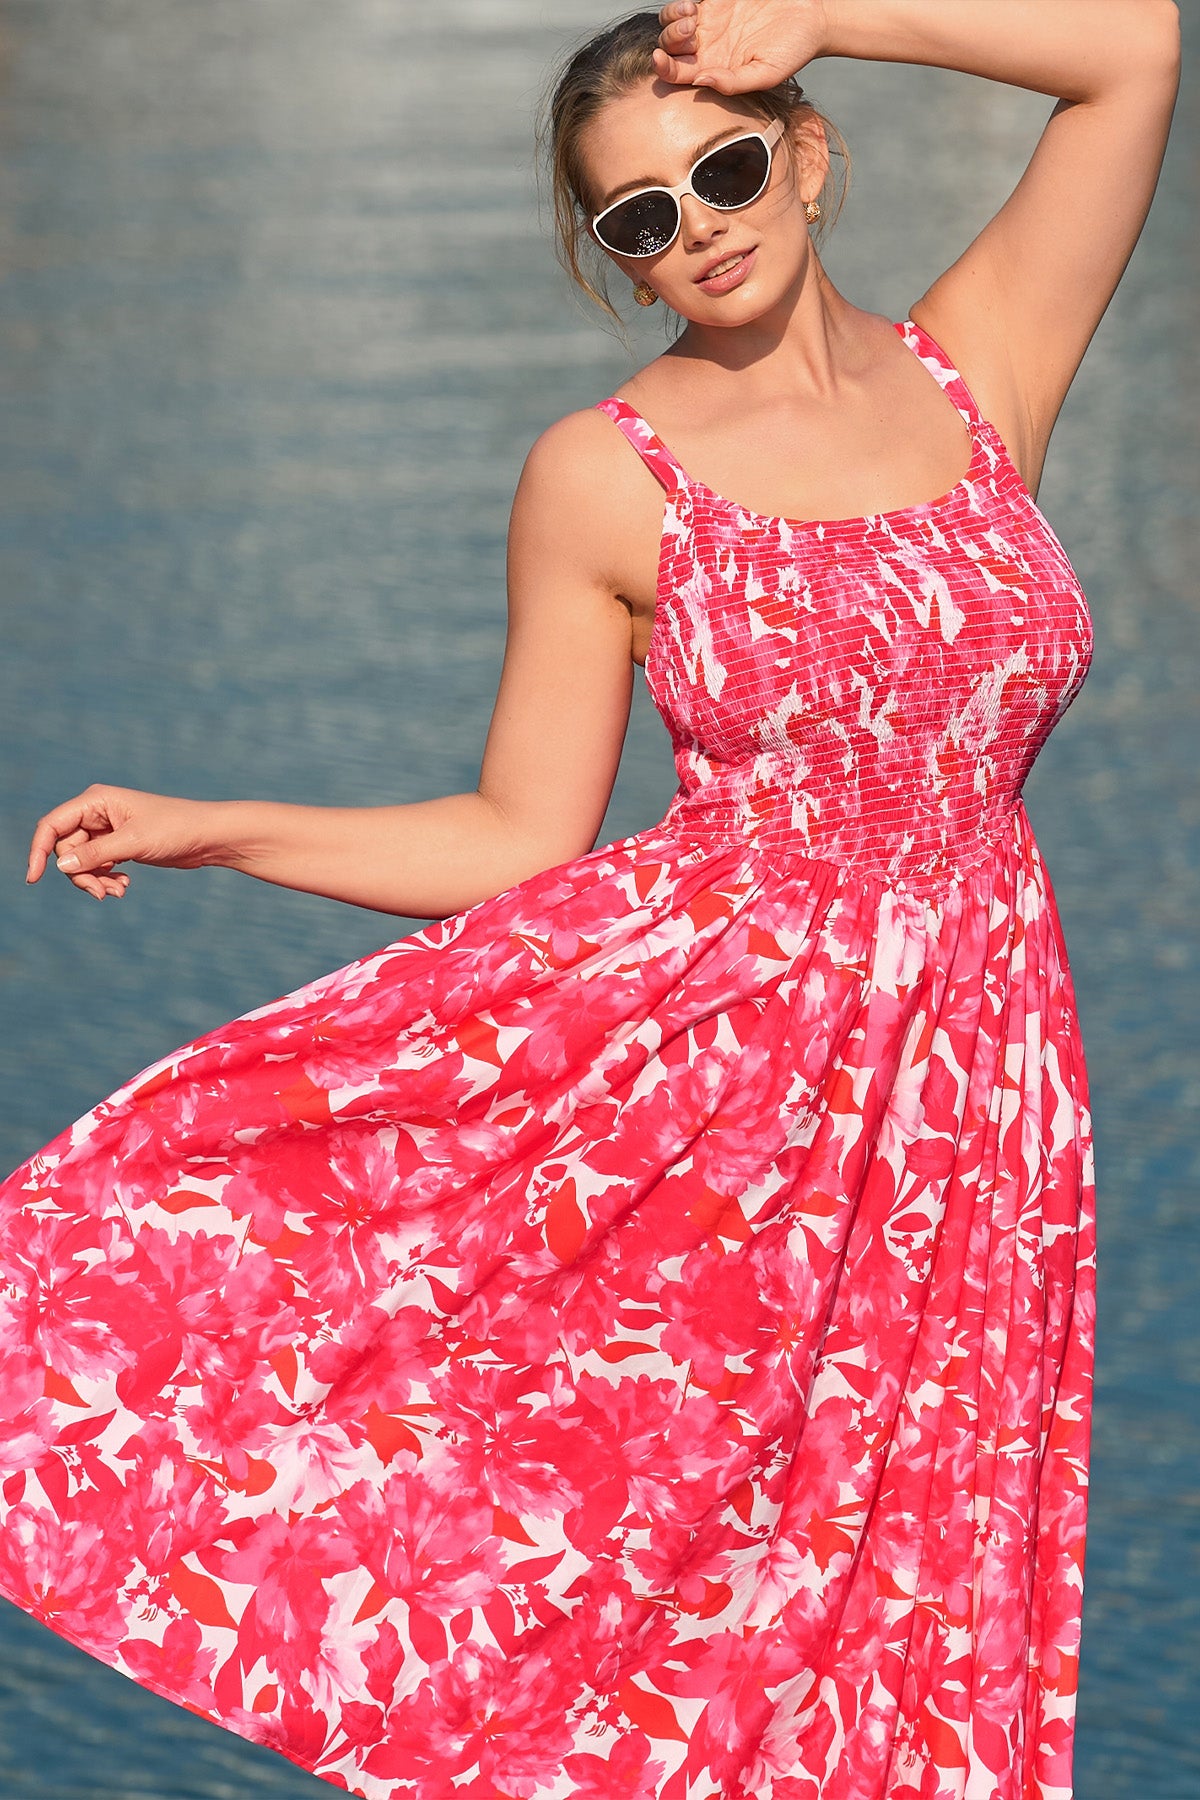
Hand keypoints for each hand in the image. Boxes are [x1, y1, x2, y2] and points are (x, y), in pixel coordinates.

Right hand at [25, 783, 220, 900]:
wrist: (208, 836)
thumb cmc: (175, 829)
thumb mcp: (133, 843)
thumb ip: (96, 854)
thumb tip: (61, 865)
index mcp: (96, 801)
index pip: (52, 825)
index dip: (39, 851)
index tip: (33, 878)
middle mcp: (97, 813)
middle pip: (66, 849)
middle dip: (80, 874)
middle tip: (102, 893)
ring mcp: (107, 830)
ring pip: (82, 861)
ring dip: (95, 880)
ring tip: (118, 892)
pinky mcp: (119, 845)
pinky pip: (98, 866)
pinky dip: (106, 879)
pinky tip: (125, 887)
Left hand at [654, 0, 832, 93]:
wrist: (810, 18)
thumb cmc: (792, 51)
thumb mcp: (766, 74)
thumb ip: (734, 83)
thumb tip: (701, 82)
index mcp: (714, 72)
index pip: (678, 76)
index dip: (663, 69)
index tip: (659, 59)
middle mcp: (706, 51)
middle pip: (669, 50)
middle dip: (668, 42)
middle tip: (690, 32)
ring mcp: (708, 26)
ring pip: (670, 26)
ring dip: (671, 23)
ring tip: (691, 18)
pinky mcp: (714, 3)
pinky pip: (683, 7)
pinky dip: (679, 7)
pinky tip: (692, 7)